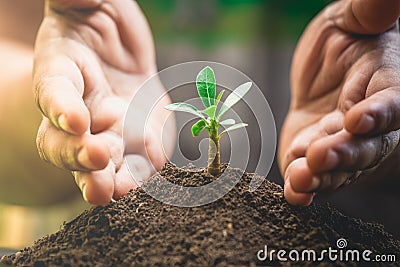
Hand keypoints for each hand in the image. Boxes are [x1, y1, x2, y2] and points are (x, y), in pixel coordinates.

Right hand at [34, 0, 173, 204]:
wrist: (121, 52)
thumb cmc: (100, 20)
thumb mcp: (90, 0)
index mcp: (62, 69)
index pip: (54, 89)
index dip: (60, 105)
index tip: (74, 118)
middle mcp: (80, 107)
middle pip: (65, 141)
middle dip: (76, 154)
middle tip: (95, 158)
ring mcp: (107, 130)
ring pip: (96, 164)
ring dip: (101, 180)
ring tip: (108, 193)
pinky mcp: (136, 143)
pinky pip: (133, 166)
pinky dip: (134, 177)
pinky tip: (135, 188)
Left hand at [279, 0, 399, 204]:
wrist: (320, 76)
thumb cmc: (343, 44)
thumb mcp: (352, 21)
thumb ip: (370, 13)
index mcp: (385, 87)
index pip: (392, 104)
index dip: (378, 113)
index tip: (358, 119)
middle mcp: (370, 125)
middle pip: (366, 146)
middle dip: (343, 152)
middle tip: (320, 155)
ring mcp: (344, 147)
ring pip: (340, 168)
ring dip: (321, 175)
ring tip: (301, 177)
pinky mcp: (317, 159)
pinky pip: (315, 177)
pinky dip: (305, 186)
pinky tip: (294, 193)